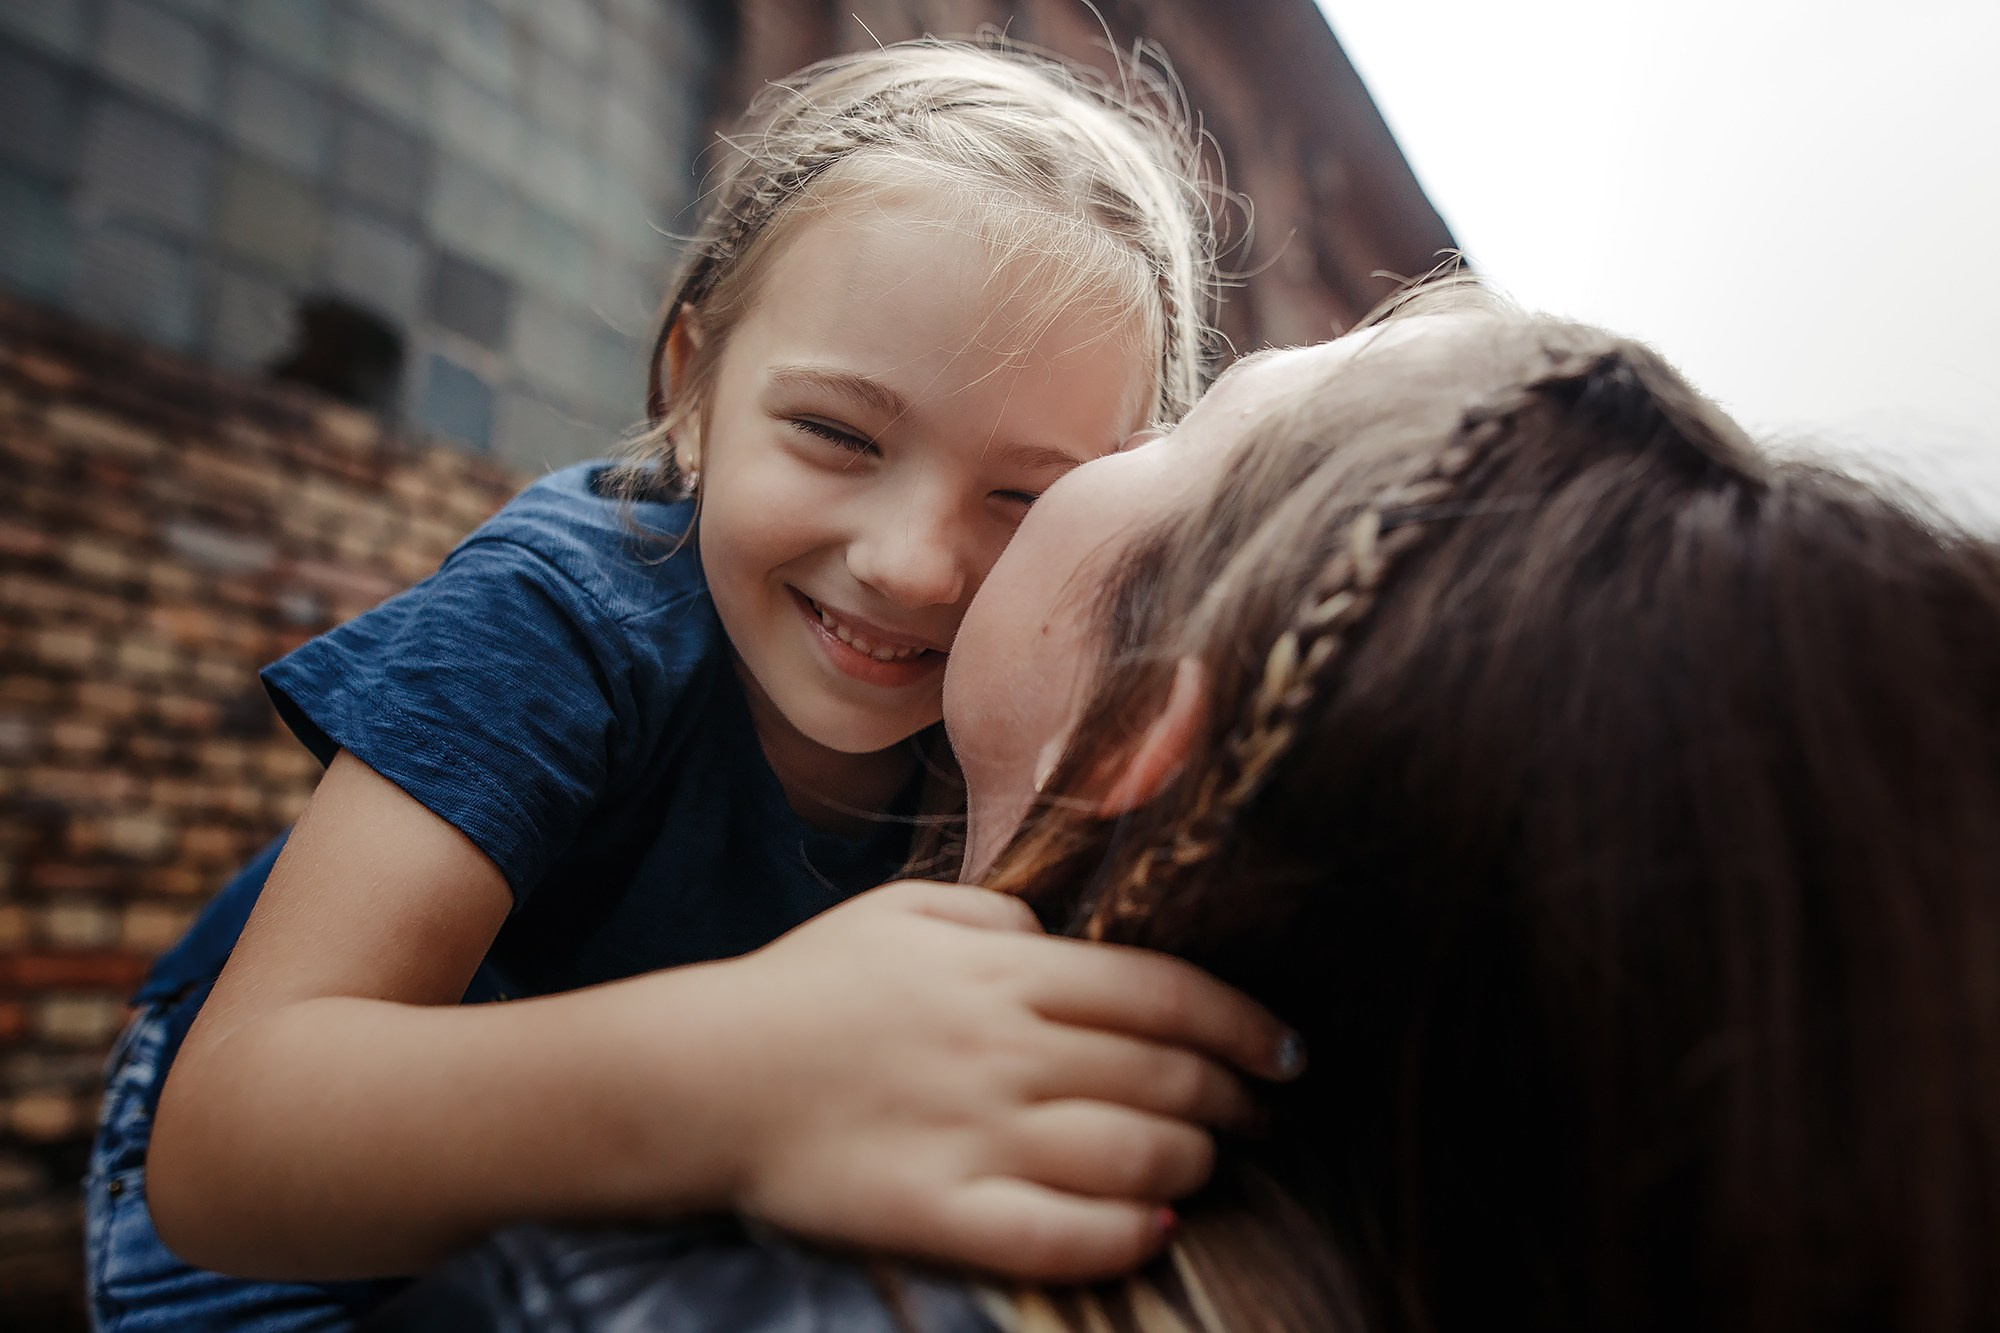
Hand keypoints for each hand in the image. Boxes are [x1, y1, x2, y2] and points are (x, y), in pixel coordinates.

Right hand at [685, 881, 1301, 1280]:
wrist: (702, 1074)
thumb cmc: (807, 986)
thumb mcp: (905, 911)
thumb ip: (1000, 916)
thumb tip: (1066, 939)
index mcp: (1003, 972)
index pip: (1163, 994)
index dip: (1243, 1024)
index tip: (1285, 1049)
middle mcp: (1004, 1049)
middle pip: (1163, 1075)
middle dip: (1234, 1099)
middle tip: (1259, 1115)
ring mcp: (974, 1134)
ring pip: (1132, 1154)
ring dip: (1194, 1160)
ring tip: (1209, 1163)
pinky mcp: (938, 1211)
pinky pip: (1060, 1235)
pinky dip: (1126, 1234)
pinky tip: (1156, 1226)